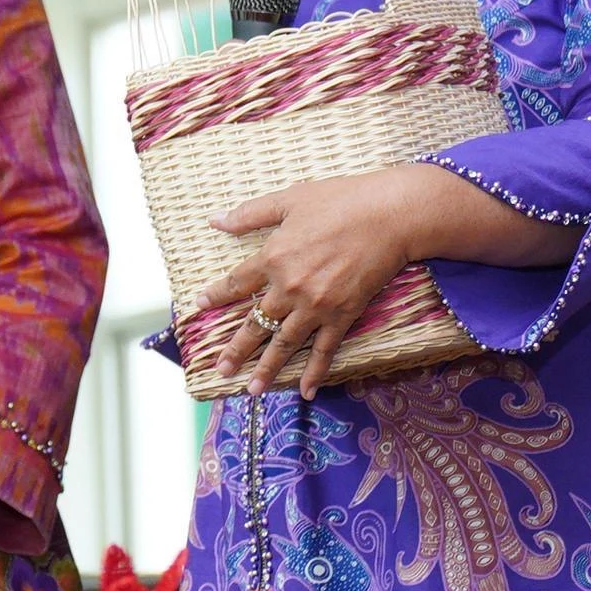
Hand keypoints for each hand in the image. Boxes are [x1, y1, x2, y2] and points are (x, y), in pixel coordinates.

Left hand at [201, 164, 455, 397]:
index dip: (217, 296)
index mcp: (273, 256)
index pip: (236, 283)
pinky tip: (305, 391)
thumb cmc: (341, 200)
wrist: (389, 216)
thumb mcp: (290, 199)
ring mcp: (316, 305)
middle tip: (221, 369)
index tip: (200, 306)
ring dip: (267, 368)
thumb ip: (250, 214)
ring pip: (285, 344)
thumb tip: (215, 221)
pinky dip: (315, 372)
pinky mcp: (343, 315)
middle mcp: (290, 287)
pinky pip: (325, 349)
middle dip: (236, 349)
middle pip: (256, 323)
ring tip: (251, 390)